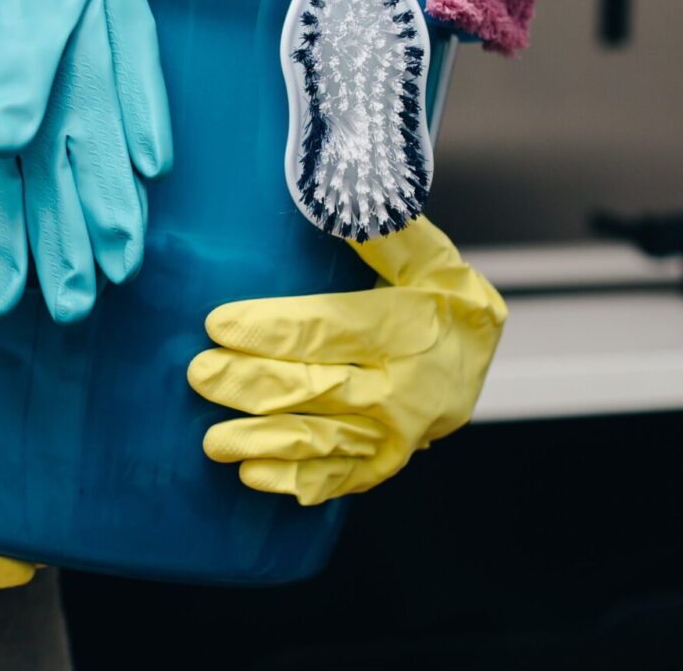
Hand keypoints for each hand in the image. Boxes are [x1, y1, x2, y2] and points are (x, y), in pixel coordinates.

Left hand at [187, 218, 507, 504]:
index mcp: (407, 329)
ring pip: (320, 438)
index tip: (218, 324)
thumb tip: (337, 202)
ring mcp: (394, 433)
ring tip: (212, 441)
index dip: (271, 328)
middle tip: (199, 375)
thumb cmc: (445, 301)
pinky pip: (338, 476)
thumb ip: (388, 235)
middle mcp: (402, 388)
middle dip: (251, 383)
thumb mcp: (432, 259)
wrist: (483, 360)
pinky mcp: (386, 462)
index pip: (328, 329)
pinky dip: (296, 480)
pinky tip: (253, 475)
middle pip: (315, 386)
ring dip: (263, 441)